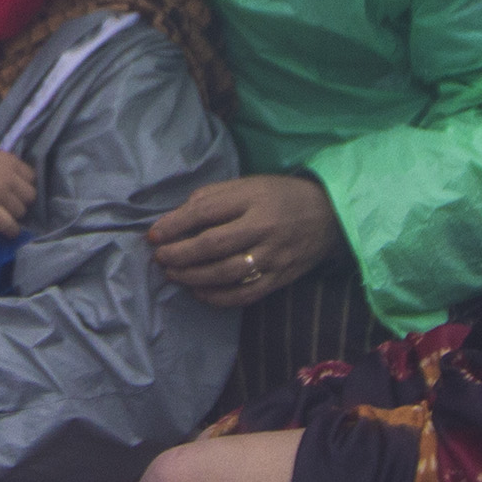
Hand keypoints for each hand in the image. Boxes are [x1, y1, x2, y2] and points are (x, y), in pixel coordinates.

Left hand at [0, 144, 39, 238]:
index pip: (8, 224)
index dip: (12, 232)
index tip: (11, 232)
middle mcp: (1, 189)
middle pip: (21, 211)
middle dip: (15, 215)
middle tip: (8, 211)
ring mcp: (10, 174)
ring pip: (30, 195)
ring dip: (25, 200)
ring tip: (16, 198)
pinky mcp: (15, 161)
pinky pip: (32, 176)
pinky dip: (28, 182)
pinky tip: (19, 183)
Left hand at [148, 173, 342, 305]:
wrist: (328, 215)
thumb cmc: (280, 197)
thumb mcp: (249, 184)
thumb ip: (214, 196)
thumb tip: (177, 216)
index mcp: (254, 199)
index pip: (206, 212)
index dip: (175, 225)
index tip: (153, 235)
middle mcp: (264, 227)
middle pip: (213, 244)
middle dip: (179, 254)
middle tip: (159, 258)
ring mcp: (274, 256)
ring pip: (226, 272)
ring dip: (193, 276)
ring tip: (173, 274)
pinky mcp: (281, 278)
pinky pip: (245, 294)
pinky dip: (218, 297)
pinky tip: (199, 292)